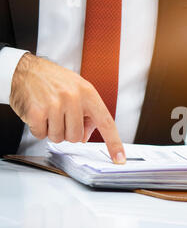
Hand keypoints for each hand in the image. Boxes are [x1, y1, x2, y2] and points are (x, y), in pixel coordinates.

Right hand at [10, 53, 125, 163]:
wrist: (26, 69)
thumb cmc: (56, 82)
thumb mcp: (79, 92)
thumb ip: (88, 115)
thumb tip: (84, 137)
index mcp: (88, 93)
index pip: (106, 122)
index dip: (114, 143)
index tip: (119, 158)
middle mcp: (73, 98)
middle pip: (76, 137)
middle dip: (67, 132)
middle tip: (61, 117)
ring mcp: (55, 104)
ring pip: (59, 138)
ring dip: (52, 130)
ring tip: (49, 113)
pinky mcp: (36, 111)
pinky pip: (41, 135)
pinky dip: (38, 129)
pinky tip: (38, 114)